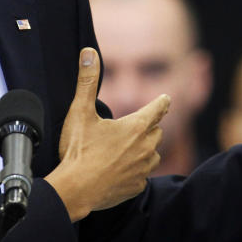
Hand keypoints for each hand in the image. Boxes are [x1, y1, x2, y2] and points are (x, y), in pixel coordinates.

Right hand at [44, 48, 169, 221]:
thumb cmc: (78, 150)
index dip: (162, 102)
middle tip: (136, 126)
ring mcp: (143, 169)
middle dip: (149, 127)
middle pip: (157, 132)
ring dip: (145, 150)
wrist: (76, 189)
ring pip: (153, 154)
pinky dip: (136, 171)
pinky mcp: (136, 187)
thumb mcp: (80, 111)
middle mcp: (146, 147)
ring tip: (130, 149)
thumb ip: (87, 80)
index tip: (166, 98)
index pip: (159, 108)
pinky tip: (122, 170)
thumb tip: (89, 52)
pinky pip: (142, 175)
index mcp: (136, 126)